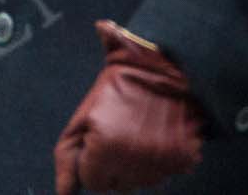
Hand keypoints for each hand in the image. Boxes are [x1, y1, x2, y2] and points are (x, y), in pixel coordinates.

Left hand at [53, 21, 204, 194]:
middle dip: (114, 166)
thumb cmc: (123, 83)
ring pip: (141, 182)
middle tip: (120, 132)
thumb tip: (64, 192)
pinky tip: (157, 135)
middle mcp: (133, 159)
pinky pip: (165, 173)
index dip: (92, 160)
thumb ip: (68, 154)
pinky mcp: (183, 160)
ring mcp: (161, 162)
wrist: (169, 64)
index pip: (91, 181)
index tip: (99, 139)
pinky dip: (160, 160)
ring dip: (137, 165)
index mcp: (105, 146)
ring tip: (140, 131)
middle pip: (117, 185)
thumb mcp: (86, 111)